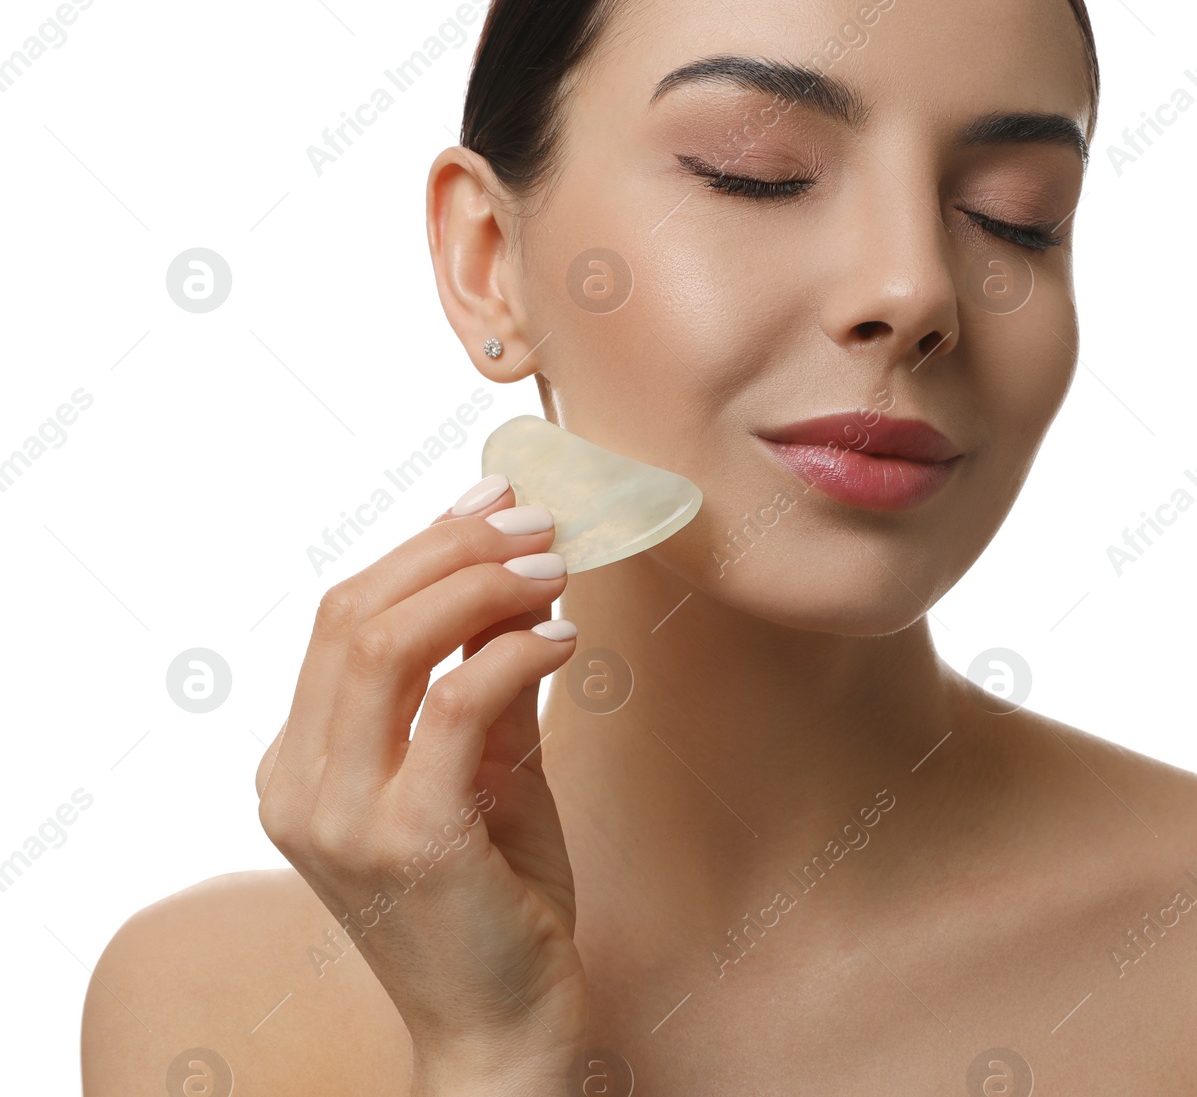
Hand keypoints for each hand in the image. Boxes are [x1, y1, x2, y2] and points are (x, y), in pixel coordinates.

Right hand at [255, 475, 585, 1094]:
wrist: (502, 1029)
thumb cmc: (497, 898)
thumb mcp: (487, 770)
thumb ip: (485, 680)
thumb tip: (516, 575)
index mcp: (299, 764)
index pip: (341, 619)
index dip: (421, 546)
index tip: (495, 501)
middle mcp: (297, 785)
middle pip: (353, 613)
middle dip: (452, 547)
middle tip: (535, 519)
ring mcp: (341, 816)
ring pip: (388, 642)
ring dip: (481, 584)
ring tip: (554, 565)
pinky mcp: (408, 840)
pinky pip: (458, 702)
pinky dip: (515, 651)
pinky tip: (564, 639)